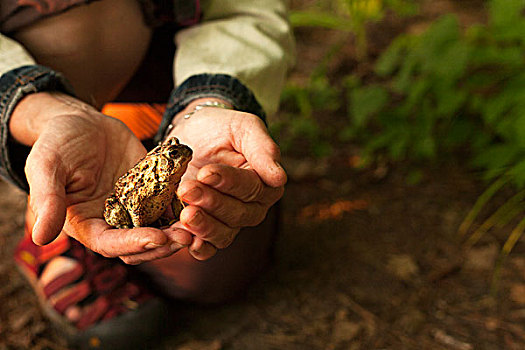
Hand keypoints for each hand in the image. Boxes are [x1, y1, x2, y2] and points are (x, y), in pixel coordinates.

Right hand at [10, 92, 191, 263]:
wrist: (82, 121)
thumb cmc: (58, 142)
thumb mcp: (47, 165)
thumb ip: (47, 199)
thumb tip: (41, 238)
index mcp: (85, 224)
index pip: (109, 244)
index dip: (133, 244)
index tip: (158, 237)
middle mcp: (112, 221)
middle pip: (140, 244)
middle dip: (163, 244)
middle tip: (188, 236)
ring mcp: (134, 208)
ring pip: (160, 228)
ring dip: (179, 230)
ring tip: (201, 223)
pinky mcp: (152, 192)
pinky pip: (170, 205)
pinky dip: (185, 208)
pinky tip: (203, 203)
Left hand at [166, 98, 285, 260]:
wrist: (193, 136)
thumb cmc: (222, 128)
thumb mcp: (243, 127)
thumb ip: (263, 148)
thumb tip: (279, 177)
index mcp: (266, 183)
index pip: (251, 187)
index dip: (229, 182)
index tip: (207, 172)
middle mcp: (251, 207)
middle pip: (238, 214)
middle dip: (211, 203)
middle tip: (187, 189)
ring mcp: (229, 222)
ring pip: (223, 234)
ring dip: (203, 227)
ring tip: (184, 214)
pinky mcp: (207, 231)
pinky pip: (207, 248)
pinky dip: (198, 247)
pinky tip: (185, 240)